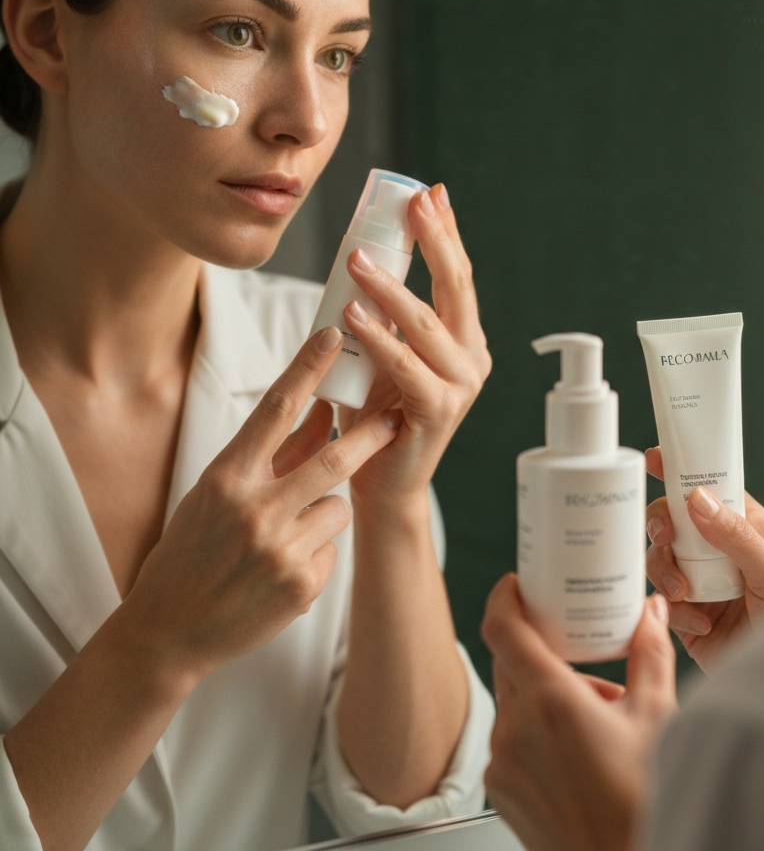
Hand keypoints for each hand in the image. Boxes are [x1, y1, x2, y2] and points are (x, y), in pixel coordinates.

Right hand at [117, 326, 400, 680]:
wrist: (168, 631)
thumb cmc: (192, 551)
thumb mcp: (219, 493)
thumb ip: (273, 455)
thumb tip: (321, 410)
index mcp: (227, 476)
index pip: (274, 409)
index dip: (306, 368)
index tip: (333, 335)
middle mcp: (254, 509)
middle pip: (331, 457)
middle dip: (368, 436)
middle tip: (393, 419)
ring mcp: (279, 549)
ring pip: (338, 507)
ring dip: (326, 510)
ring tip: (288, 534)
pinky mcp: (302, 585)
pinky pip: (332, 549)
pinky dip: (317, 551)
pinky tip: (282, 571)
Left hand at [340, 183, 490, 511]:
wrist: (382, 480)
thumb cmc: (378, 412)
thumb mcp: (384, 351)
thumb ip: (384, 314)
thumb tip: (363, 257)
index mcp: (464, 339)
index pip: (458, 276)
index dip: (446, 232)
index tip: (430, 193)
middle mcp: (472, 357)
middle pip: (457, 287)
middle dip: (435, 240)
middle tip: (410, 204)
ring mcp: (461, 385)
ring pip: (427, 324)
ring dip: (390, 288)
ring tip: (355, 261)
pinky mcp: (439, 411)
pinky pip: (406, 366)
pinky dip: (379, 339)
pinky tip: (352, 316)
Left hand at [482, 575, 676, 850]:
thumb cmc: (643, 807)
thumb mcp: (658, 719)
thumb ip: (650, 655)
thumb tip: (650, 613)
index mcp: (550, 702)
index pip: (502, 629)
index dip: (505, 598)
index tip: (517, 585)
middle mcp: (516, 730)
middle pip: (511, 664)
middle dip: (544, 653)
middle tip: (579, 657)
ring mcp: (502, 762)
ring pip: (514, 703)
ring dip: (544, 697)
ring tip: (594, 718)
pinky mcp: (499, 789)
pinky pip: (510, 740)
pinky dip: (535, 732)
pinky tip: (575, 750)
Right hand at [644, 447, 763, 671]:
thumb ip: (737, 537)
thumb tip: (699, 499)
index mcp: (750, 532)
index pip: (712, 492)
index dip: (684, 474)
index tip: (656, 459)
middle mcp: (722, 555)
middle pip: (676, 523)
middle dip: (663, 525)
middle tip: (665, 534)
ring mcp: (704, 586)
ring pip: (662, 560)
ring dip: (666, 572)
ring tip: (685, 594)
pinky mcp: (689, 620)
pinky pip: (663, 603)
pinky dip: (674, 611)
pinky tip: (701, 625)